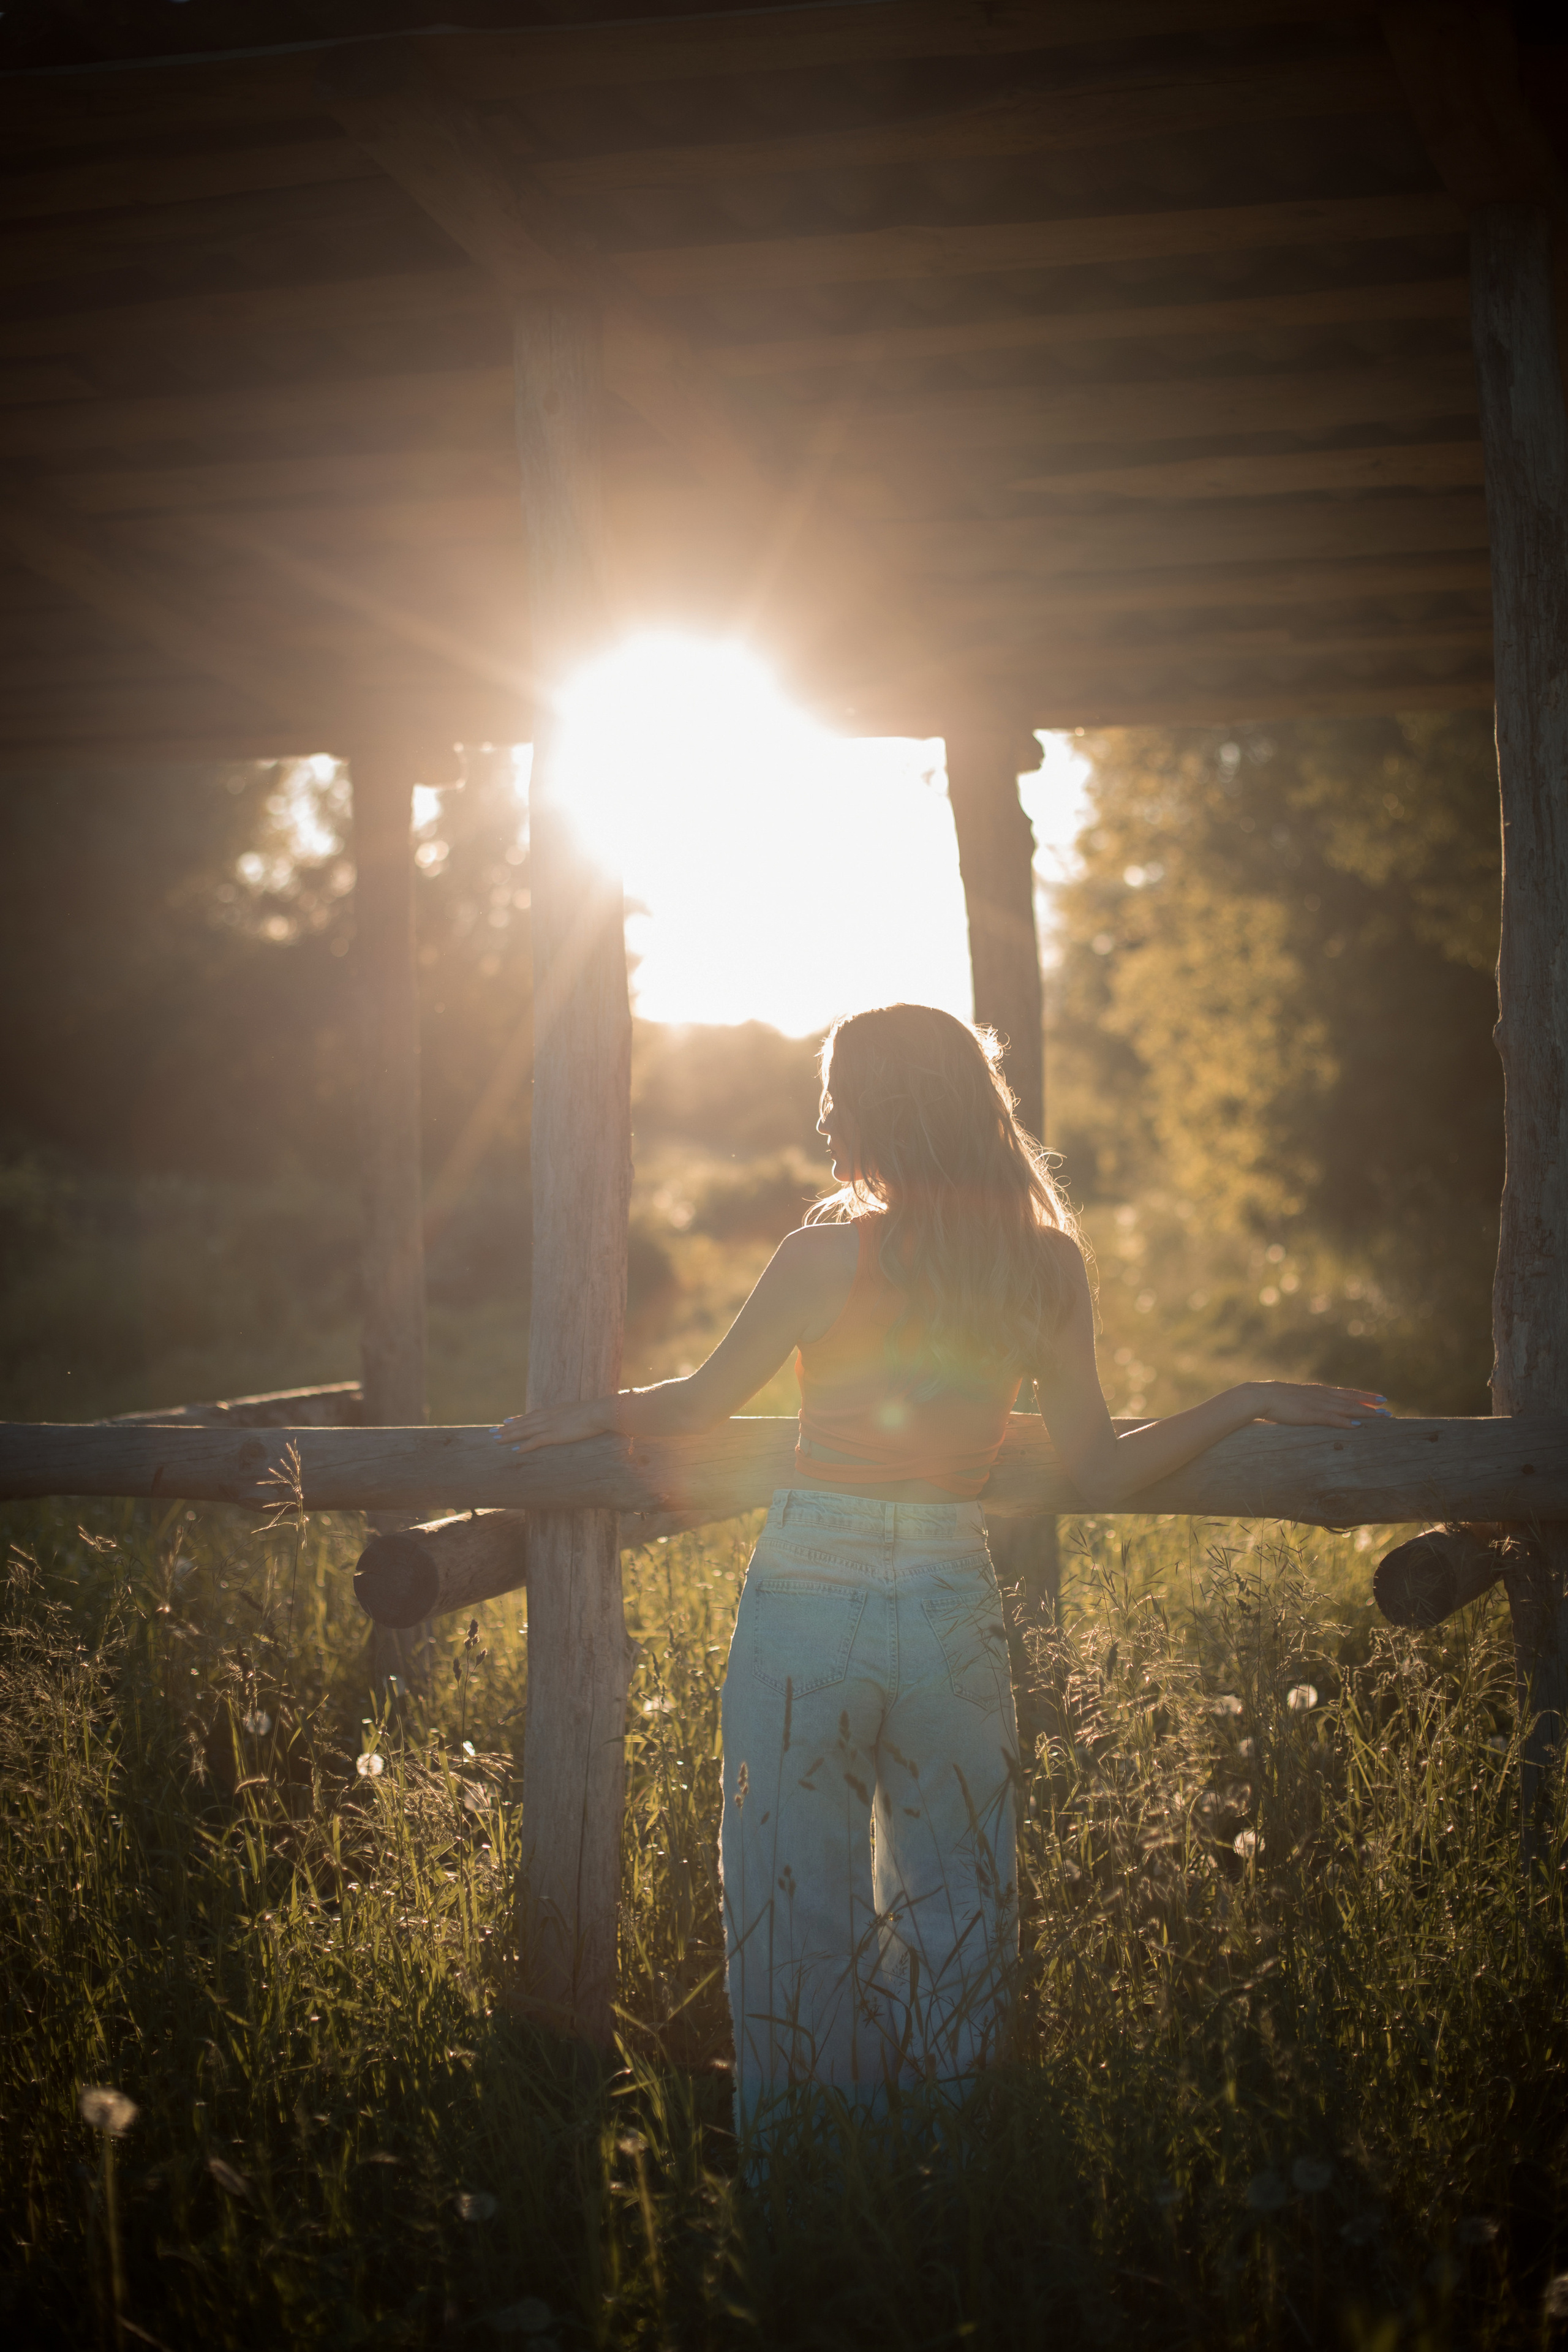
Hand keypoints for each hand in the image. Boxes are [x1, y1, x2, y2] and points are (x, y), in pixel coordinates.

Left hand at [493, 1395, 622, 1451]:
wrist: (601, 1412)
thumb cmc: (597, 1412)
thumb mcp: (582, 1411)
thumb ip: (574, 1414)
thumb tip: (577, 1418)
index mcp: (555, 1410)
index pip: (531, 1415)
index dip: (518, 1419)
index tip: (506, 1421)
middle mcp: (548, 1416)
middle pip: (523, 1422)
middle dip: (506, 1428)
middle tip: (492, 1432)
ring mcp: (550, 1425)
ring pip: (524, 1431)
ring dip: (509, 1436)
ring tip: (496, 1440)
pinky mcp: (554, 1435)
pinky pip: (535, 1441)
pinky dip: (524, 1446)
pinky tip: (514, 1450)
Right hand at [1245, 1380, 1389, 1428]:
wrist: (1260, 1396)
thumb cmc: (1273, 1399)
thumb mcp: (1294, 1399)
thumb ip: (1306, 1402)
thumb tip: (1311, 1408)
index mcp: (1318, 1391)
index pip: (1346, 1393)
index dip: (1363, 1396)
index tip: (1378, 1398)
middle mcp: (1321, 1395)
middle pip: (1351, 1399)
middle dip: (1370, 1403)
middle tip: (1387, 1406)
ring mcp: (1317, 1404)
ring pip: (1347, 1408)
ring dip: (1365, 1412)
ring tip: (1381, 1416)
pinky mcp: (1310, 1414)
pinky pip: (1332, 1419)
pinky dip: (1346, 1422)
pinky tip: (1357, 1426)